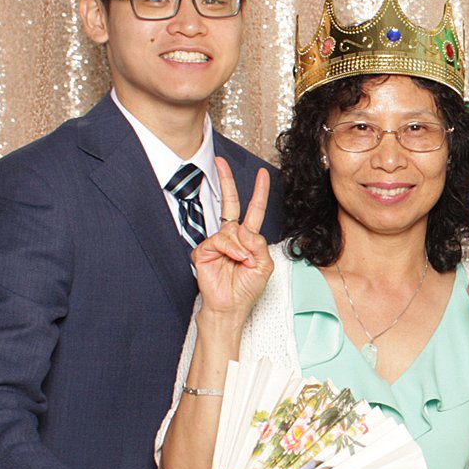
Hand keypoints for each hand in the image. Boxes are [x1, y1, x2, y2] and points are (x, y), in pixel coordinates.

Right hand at [192, 157, 271, 317]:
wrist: (230, 306)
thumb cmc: (246, 288)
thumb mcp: (264, 265)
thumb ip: (260, 245)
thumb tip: (246, 230)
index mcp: (247, 238)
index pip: (253, 210)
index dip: (258, 192)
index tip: (263, 175)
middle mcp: (231, 236)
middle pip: (229, 203)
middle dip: (226, 181)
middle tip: (220, 162)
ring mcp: (217, 242)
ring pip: (231, 230)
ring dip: (241, 246)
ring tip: (243, 261)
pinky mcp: (204, 250)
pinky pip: (221, 241)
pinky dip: (231, 250)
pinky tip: (234, 260)